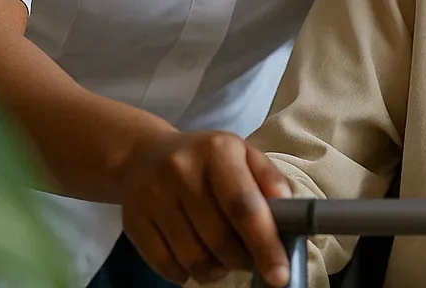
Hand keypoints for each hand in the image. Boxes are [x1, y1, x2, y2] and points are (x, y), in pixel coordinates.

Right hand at [118, 129, 295, 286]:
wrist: (143, 155)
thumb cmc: (205, 160)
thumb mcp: (242, 155)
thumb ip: (270, 180)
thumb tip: (292, 211)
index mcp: (218, 150)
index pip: (243, 205)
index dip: (264, 244)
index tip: (279, 274)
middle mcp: (181, 170)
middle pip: (219, 238)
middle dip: (242, 259)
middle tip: (248, 257)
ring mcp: (153, 196)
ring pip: (193, 258)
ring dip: (215, 269)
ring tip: (222, 258)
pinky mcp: (133, 220)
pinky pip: (166, 266)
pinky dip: (186, 273)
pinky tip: (194, 258)